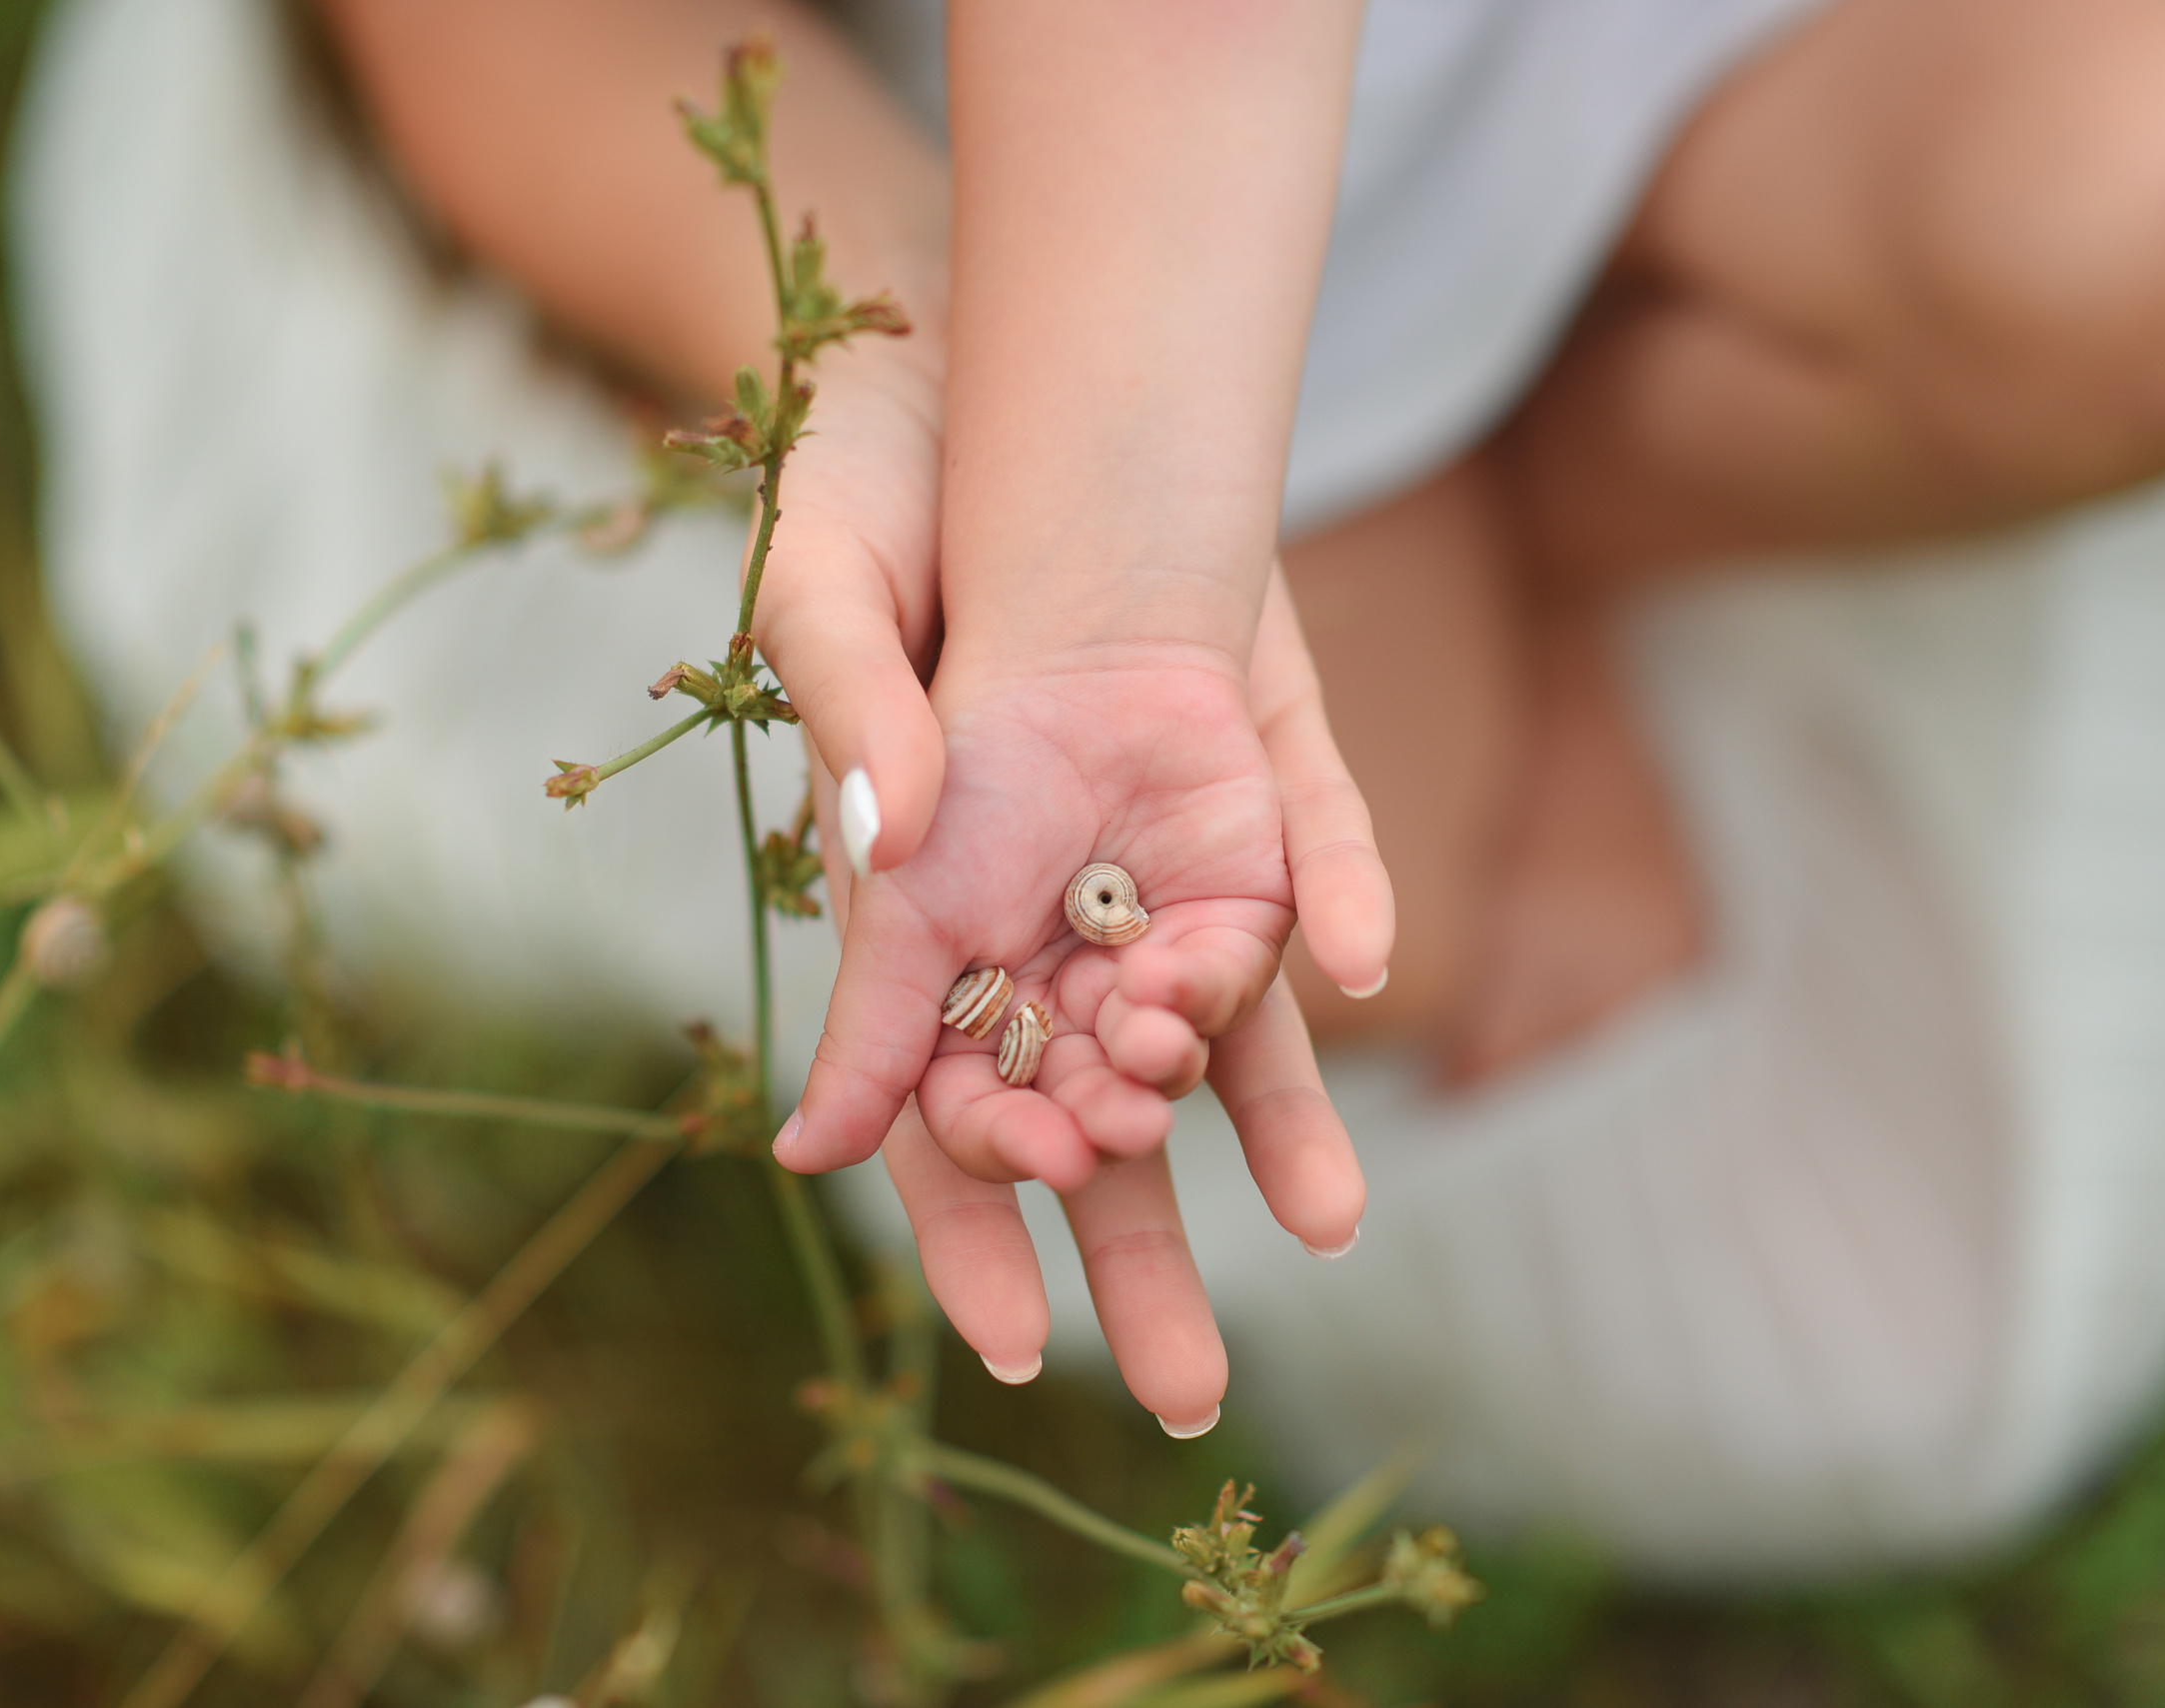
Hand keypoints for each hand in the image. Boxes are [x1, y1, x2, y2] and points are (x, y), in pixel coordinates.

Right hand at [794, 568, 1390, 1426]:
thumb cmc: (876, 578)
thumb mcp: (862, 807)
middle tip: (1188, 1396)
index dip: (976, 1249)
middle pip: (1096, 1138)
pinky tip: (1354, 972)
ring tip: (1329, 1224)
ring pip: (1219, 1055)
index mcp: (934, 970)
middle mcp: (1044, 957)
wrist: (996, 450)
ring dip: (1278, 1135)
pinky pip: (1294, 910)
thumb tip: (810, 1151)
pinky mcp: (1239, 826)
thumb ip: (855, 969)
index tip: (1016, 1348)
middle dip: (1140, 1264)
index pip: (952, 1143)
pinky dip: (1325, 929)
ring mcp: (1146, 900)